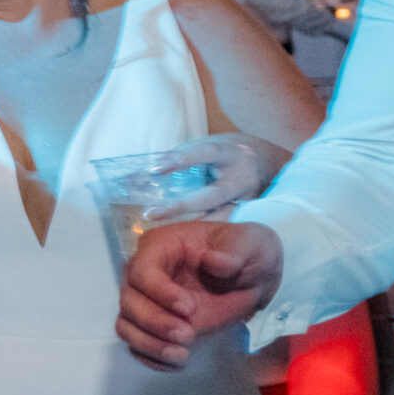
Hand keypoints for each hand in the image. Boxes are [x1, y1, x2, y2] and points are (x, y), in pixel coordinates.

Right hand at [116, 219, 282, 370]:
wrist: (251, 279)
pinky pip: (137, 344)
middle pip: (129, 301)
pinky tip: (178, 362)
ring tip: (182, 355)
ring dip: (150, 343)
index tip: (189, 309)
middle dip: (154, 322)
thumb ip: (234, 249)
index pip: (142, 271)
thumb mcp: (250, 243)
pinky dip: (152, 357)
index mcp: (160, 247)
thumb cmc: (246, 254)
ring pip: (127, 325)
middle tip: (188, 335)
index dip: (159, 292)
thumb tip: (212, 261)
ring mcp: (145, 302)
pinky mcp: (151, 326)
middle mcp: (143, 274)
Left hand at [131, 132, 280, 222]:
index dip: (183, 159)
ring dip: (191, 227)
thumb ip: (171, 163)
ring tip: (162, 233)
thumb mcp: (202, 150)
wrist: (262, 164)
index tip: (155, 168)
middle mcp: (242, 179)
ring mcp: (248, 202)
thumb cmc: (221, 157)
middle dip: (180, 206)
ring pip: (220, 218)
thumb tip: (131, 180)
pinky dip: (204, 236)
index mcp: (230, 154)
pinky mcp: (248, 218)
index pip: (207, 153)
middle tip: (150, 213)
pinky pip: (225, 230)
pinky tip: (183, 244)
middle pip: (212, 196)